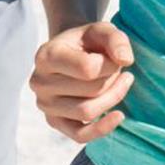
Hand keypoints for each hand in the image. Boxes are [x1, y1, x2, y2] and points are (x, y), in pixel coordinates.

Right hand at [30, 22, 135, 142]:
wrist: (71, 53)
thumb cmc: (87, 42)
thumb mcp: (101, 30)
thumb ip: (116, 39)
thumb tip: (125, 61)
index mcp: (46, 55)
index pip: (88, 68)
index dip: (110, 65)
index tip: (116, 58)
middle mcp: (39, 82)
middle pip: (91, 90)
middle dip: (113, 80)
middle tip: (119, 70)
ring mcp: (45, 105)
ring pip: (88, 112)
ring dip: (113, 98)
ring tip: (121, 83)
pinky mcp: (54, 122)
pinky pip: (80, 135)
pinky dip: (103, 128)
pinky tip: (119, 116)